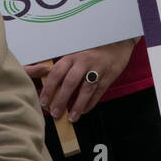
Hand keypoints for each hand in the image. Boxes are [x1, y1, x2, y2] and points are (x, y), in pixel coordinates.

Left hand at [24, 39, 138, 122]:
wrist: (117, 42)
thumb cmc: (92, 49)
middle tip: (54, 113)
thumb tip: (48, 84)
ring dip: (77, 106)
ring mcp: (97, 69)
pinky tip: (83, 111)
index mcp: (72, 56)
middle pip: (70, 83)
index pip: (56, 73)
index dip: (49, 89)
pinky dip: (90, 104)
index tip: (43, 101)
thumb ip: (64, 67)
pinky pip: (98, 93)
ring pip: (85, 90)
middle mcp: (83, 62)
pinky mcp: (108, 76)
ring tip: (71, 118)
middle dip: (61, 100)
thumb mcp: (76, 53)